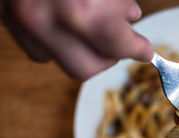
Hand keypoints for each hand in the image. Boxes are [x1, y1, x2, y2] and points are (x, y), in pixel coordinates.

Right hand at [0, 0, 153, 79]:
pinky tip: (67, 24)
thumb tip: (131, 17)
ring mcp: (21, 20)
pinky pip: (37, 47)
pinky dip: (56, 42)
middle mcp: (46, 21)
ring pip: (57, 60)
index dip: (138, 49)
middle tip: (120, 42)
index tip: (144, 50)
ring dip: (82, 51)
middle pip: (86, 68)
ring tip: (95, 29)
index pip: (119, 47)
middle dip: (108, 57)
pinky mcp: (6, 16)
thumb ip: (119, 0)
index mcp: (81, 9)